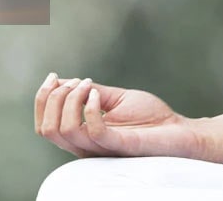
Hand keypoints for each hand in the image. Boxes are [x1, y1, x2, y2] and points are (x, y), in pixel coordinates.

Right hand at [33, 72, 206, 159]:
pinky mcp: (118, 145)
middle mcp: (86, 145)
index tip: (54, 75)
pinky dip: (89, 107)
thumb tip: (62, 80)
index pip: (44, 125)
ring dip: (70, 100)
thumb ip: (89, 92)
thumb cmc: (151, 117)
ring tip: (89, 85)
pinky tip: (98, 94)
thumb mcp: (115, 98)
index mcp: (81, 135)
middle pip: (46, 129)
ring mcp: (100, 147)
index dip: (42, 99)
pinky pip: (93, 131)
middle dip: (51, 98)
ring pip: (63, 131)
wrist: (180, 130)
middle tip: (75, 81)